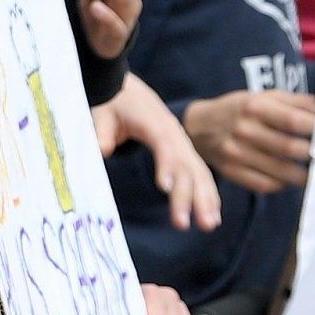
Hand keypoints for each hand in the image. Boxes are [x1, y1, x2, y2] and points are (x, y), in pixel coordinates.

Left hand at [94, 75, 221, 234]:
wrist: (127, 90)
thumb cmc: (114, 103)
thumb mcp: (102, 113)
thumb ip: (102, 132)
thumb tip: (102, 149)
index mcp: (155, 124)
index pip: (165, 146)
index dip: (167, 165)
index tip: (166, 188)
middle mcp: (175, 134)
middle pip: (186, 165)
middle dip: (189, 195)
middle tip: (186, 223)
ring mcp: (182, 143)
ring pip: (199, 172)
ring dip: (205, 199)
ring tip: (208, 225)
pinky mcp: (183, 151)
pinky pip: (200, 173)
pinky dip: (208, 193)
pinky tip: (213, 214)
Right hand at [183, 87, 314, 193]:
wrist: (199, 126)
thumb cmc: (241, 110)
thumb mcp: (264, 96)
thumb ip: (297, 102)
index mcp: (255, 106)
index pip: (294, 121)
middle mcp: (244, 130)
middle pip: (290, 149)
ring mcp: (236, 153)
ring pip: (281, 172)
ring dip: (304, 176)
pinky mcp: (231, 171)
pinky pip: (265, 185)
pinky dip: (283, 184)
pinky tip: (289, 178)